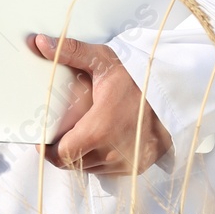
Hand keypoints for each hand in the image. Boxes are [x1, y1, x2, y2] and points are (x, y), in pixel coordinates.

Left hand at [30, 34, 170, 176]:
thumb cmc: (138, 75)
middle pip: (74, 163)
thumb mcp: (103, 60)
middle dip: (63, 152)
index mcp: (99, 130)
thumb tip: (38, 42)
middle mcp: (113, 152)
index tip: (43, 140)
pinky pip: (110, 171)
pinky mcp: (139, 166)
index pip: (62, 155)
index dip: (49, 151)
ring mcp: (127, 161)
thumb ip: (71, 52)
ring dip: (81, 157)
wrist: (176, 91)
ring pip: (91, 168)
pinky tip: (99, 143)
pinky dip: (101, 160)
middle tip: (59, 135)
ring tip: (78, 137)